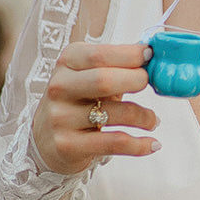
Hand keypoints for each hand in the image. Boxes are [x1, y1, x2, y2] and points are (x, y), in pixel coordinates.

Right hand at [33, 43, 160, 175]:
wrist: (46, 140)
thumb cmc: (80, 101)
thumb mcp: (90, 76)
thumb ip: (117, 66)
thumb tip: (153, 54)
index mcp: (66, 63)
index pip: (99, 54)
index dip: (130, 54)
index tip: (151, 56)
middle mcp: (59, 88)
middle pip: (104, 80)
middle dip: (136, 80)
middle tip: (150, 85)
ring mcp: (61, 117)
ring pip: (114, 113)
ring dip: (144, 117)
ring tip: (153, 120)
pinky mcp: (68, 145)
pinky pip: (114, 143)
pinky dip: (139, 145)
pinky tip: (153, 144)